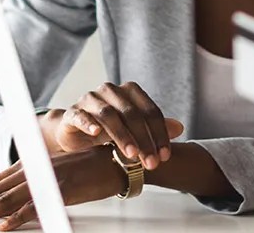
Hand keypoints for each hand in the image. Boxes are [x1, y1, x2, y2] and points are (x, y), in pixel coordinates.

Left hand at [0, 146, 124, 230]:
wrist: (113, 161)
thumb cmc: (85, 169)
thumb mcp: (51, 175)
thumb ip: (29, 185)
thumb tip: (8, 204)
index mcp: (26, 166)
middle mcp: (30, 170)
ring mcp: (44, 179)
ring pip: (4, 200)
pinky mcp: (60, 190)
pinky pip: (34, 206)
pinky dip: (16, 218)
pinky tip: (2, 227)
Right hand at [47, 81, 175, 170]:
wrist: (74, 132)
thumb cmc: (108, 130)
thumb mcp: (134, 131)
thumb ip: (155, 128)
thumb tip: (180, 128)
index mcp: (130, 91)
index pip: (150, 111)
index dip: (160, 134)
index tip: (164, 156)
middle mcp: (110, 91)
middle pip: (131, 113)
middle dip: (144, 139)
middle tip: (151, 162)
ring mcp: (90, 99)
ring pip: (109, 115)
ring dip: (122, 136)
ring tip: (132, 155)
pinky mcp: (73, 111)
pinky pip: (80, 115)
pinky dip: (88, 123)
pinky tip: (95, 135)